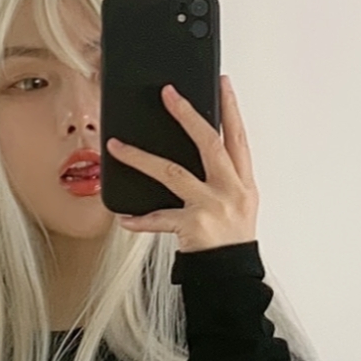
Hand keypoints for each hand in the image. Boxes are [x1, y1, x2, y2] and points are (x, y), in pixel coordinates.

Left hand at [107, 75, 259, 252]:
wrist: (233, 277)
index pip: (237, 137)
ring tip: (117, 147)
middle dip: (187, 115)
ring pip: (172, 172)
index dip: (230, 108)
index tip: (221, 83)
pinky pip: (158, 218)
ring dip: (140, 158)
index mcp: (243, 182)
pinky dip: (139, 219)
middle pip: (208, 143)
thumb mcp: (237, 203)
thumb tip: (196, 146)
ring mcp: (212, 207)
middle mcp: (230, 190)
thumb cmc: (231, 239)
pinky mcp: (193, 227)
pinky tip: (124, 217)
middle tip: (168, 93)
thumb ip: (222, 176)